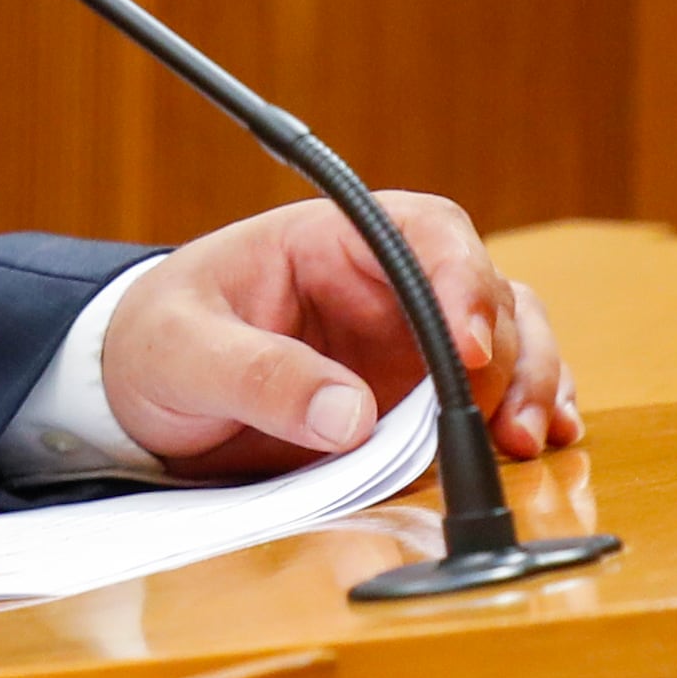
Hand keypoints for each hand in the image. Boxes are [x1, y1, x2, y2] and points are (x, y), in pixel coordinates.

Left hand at [97, 193, 576, 479]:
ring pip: (510, 340)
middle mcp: (386, 284)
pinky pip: (492, 393)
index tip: (466, 349)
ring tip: (525, 442)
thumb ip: (260, 376)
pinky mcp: (414, 396)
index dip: (460, 282)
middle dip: (511, 355)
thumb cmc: (158, 342)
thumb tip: (349, 416)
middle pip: (484, 293)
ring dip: (533, 386)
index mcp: (331, 240)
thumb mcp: (183, 353)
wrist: (140, 392)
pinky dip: (523, 413)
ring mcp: (408, 341)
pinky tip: (536, 445)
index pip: (423, 232)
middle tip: (503, 425)